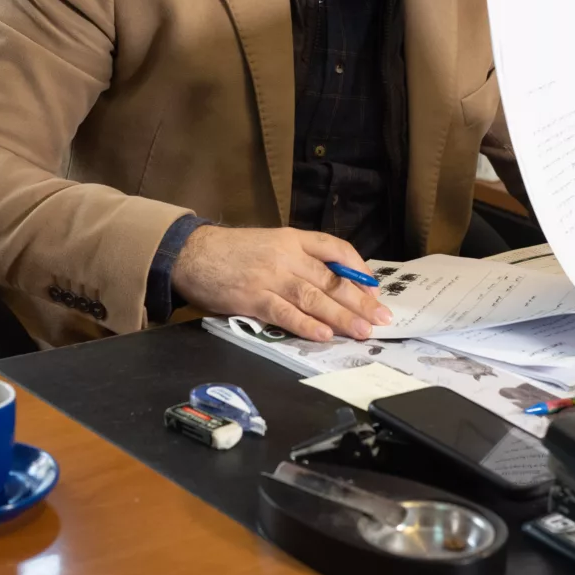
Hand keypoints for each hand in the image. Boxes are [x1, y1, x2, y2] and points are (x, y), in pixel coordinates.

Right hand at [172, 226, 393, 342]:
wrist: (192, 253)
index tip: (374, 289)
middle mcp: (286, 255)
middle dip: (360, 301)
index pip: (335, 248)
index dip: (358, 270)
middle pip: (331, 279)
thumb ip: (298, 259)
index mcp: (292, 238)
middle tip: (382, 319)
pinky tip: (324, 335)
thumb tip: (330, 284)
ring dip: (341, 317)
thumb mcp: (270, 242)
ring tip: (363, 331)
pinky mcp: (253, 298)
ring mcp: (270, 276)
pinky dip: (307, 325)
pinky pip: (285, 313)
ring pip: (314, 298)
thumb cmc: (231, 251)